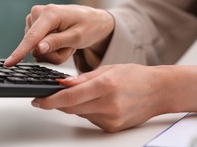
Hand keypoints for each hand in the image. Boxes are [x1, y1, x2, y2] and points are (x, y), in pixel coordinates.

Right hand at [4, 4, 113, 65]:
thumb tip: (38, 48)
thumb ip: (56, 42)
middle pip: (35, 47)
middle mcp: (38, 13)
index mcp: (50, 13)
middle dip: (53, 54)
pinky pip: (37, 47)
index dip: (20, 52)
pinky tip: (60, 42)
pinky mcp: (34, 26)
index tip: (9, 63)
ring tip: (67, 43)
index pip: (32, 37)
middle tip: (70, 47)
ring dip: (53, 53)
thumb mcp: (77, 37)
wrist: (92, 20)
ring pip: (36, 49)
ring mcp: (35, 19)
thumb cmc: (89, 26)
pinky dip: (51, 50)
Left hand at [31, 64, 165, 132]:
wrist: (159, 91)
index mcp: (105, 86)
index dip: (49, 100)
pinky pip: (90, 119)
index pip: (69, 97)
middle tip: (49, 96)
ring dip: (73, 105)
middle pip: (71, 108)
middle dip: (57, 102)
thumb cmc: (135, 76)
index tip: (37, 100)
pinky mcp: (112, 127)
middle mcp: (108, 105)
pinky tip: (96, 102)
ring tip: (84, 93)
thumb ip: (82, 78)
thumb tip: (62, 83)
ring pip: (79, 114)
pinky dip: (86, 110)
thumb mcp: (107, 69)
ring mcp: (111, 119)